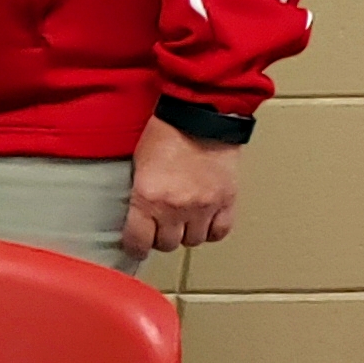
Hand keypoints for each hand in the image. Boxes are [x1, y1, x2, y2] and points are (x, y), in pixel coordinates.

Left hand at [125, 115, 239, 257]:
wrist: (200, 116)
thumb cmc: (166, 134)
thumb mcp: (138, 165)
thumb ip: (139, 195)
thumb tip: (138, 219)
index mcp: (147, 197)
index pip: (138, 242)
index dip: (136, 246)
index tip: (137, 244)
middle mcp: (175, 207)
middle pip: (167, 244)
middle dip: (161, 237)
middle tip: (161, 225)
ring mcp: (203, 206)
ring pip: (193, 241)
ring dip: (186, 233)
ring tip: (183, 219)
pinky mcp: (226, 200)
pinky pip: (220, 232)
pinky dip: (211, 230)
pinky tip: (205, 220)